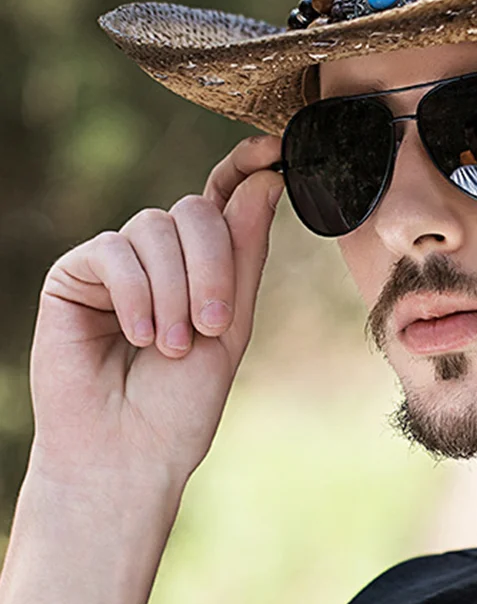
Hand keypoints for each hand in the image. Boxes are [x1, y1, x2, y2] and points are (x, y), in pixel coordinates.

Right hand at [27, 135, 283, 492]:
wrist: (128, 454)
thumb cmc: (182, 401)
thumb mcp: (231, 324)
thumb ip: (243, 253)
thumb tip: (264, 181)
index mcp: (203, 264)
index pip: (222, 199)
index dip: (244, 167)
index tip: (274, 149)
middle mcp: (162, 256)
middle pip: (194, 210)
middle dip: (213, 266)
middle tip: (213, 326)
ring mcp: (117, 263)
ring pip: (155, 228)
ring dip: (174, 292)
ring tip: (171, 346)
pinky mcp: (74, 275)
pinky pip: (113, 252)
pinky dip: (134, 294)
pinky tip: (136, 337)